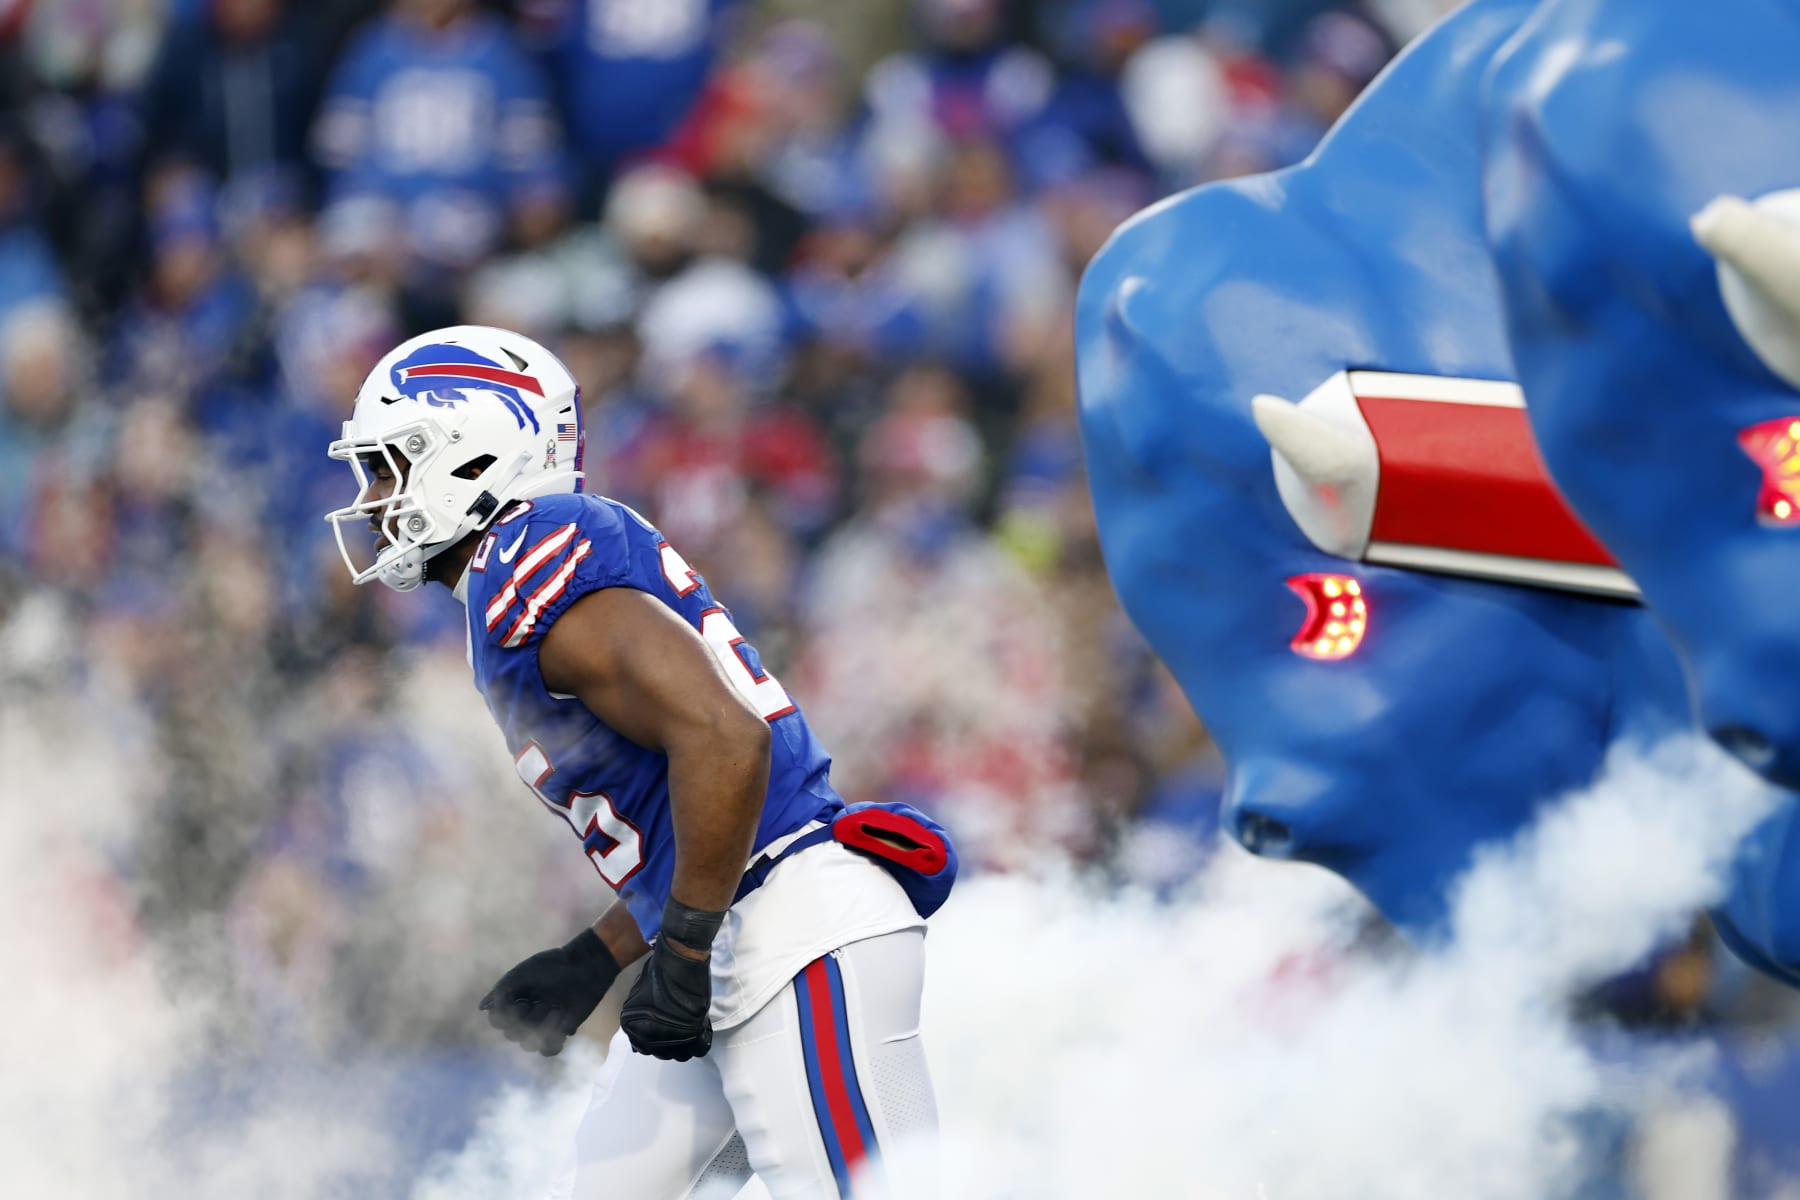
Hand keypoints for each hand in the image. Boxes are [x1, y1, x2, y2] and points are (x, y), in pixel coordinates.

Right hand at [479, 928, 619, 1056]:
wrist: (585, 965)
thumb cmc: (553, 964)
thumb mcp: (524, 973)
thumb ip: (502, 989)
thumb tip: (482, 1007)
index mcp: (513, 1001)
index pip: (497, 1021)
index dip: (505, 1017)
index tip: (521, 1001)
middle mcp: (525, 1014)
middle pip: (511, 1035)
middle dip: (526, 1020)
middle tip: (542, 1002)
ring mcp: (543, 1023)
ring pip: (529, 1045)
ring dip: (541, 1028)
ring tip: (556, 1009)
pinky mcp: (561, 1030)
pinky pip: (549, 1050)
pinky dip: (553, 1041)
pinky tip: (564, 1023)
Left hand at [619, 936, 713, 1060]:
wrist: (679, 960)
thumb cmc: (658, 971)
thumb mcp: (638, 995)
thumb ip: (639, 1015)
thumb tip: (642, 1032)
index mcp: (634, 1028)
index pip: (646, 1050)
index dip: (657, 1041)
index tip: (666, 1032)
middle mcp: (650, 1036)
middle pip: (664, 1054)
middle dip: (671, 1043)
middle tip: (679, 1029)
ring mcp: (672, 1035)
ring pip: (682, 1054)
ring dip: (686, 1045)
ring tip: (690, 1030)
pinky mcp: (693, 1030)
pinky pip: (699, 1048)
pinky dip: (701, 1041)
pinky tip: (702, 1028)